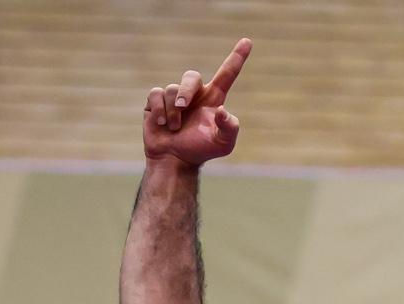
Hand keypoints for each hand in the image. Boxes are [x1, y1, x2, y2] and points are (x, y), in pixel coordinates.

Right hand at [142, 38, 250, 168]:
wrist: (174, 162)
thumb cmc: (200, 152)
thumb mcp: (223, 144)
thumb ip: (230, 127)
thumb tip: (222, 110)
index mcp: (213, 98)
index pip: (227, 74)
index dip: (237, 57)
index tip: (247, 42)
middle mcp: (194, 94)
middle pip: (191, 76)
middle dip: (186, 89)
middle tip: (183, 106)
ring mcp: (174, 98)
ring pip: (172, 89)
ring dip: (173, 111)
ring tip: (173, 128)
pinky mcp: (156, 103)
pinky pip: (156, 94)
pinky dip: (159, 109)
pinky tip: (161, 124)